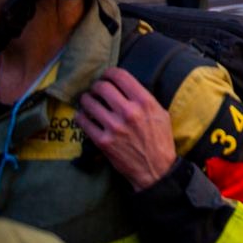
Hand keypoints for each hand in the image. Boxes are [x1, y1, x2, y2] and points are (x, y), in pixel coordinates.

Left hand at [75, 67, 176, 190]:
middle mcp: (129, 112)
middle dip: (97, 86)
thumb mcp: (160, 113)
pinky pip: (83, 121)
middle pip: (102, 87)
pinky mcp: (103, 141)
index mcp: (145, 102)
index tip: (107, 76)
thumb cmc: (160, 140)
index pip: (121, 76)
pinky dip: (81, 116)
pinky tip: (85, 116)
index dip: (110, 73)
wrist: (156, 169)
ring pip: (89, 102)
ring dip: (86, 99)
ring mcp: (114, 127)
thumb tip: (126, 87)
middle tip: (97, 90)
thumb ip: (144, 99)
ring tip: (88, 101)